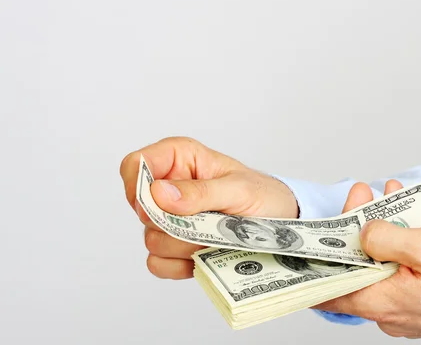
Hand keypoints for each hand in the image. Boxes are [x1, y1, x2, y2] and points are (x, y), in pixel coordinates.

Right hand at [119, 137, 298, 278]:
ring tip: (215, 237)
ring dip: (185, 245)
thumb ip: (200, 191)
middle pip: (141, 209)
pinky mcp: (173, 248)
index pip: (135, 165)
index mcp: (178, 159)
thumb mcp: (239, 189)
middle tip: (207, 221)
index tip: (162, 205)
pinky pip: (157, 263)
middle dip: (174, 222)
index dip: (139, 187)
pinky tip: (205, 256)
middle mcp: (168, 187)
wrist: (280, 224)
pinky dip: (180, 265)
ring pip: (151, 239)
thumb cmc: (262, 195)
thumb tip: (159, 193)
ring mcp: (169, 219)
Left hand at [315, 180, 420, 342]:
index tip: (309, 238)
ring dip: (378, 230)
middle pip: (355, 267)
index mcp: (381, 302)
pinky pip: (400, 269)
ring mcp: (406, 306)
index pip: (328, 290)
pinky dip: (398, 242)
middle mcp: (388, 310)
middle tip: (360, 195)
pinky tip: (406, 215)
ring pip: (378, 264)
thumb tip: (362, 234)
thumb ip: (384, 239)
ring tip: (384, 196)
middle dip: (353, 228)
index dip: (314, 263)